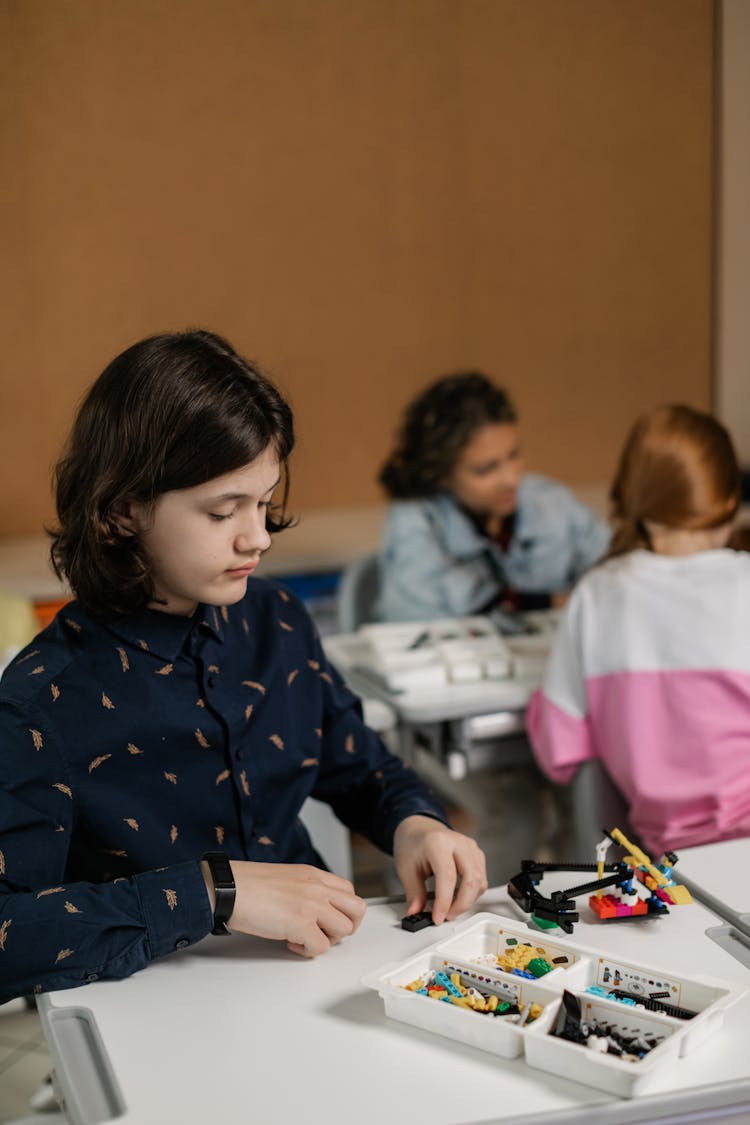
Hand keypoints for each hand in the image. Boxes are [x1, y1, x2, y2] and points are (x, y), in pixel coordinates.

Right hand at [202, 860, 366, 956]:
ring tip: (306, 938)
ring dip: (328, 940)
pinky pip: (321, 948)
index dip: (341, 910)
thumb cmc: (246, 884)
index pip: (348, 891)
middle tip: (325, 933)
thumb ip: (303, 889)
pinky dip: (308, 951)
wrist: (227, 888)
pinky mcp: (301, 924)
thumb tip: (311, 911)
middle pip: (357, 910)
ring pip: (345, 930)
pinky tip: (292, 944)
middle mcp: (317, 887)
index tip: (326, 919)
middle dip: (345, 926)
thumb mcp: (284, 877)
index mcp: (313, 874)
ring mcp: (312, 905)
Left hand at [392, 816, 486, 925]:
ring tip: (450, 907)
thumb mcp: (406, 869)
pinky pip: (481, 878)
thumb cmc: (413, 845)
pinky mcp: (476, 853)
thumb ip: (414, 893)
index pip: (447, 875)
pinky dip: (473, 892)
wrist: (419, 829)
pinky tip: (458, 896)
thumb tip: (416, 914)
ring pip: (480, 880)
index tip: (437, 917)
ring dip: (468, 900)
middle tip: (447, 916)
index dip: (444, 901)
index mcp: (437, 842)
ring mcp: (470, 847)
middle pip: (470, 878)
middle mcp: (458, 842)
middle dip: (461, 904)